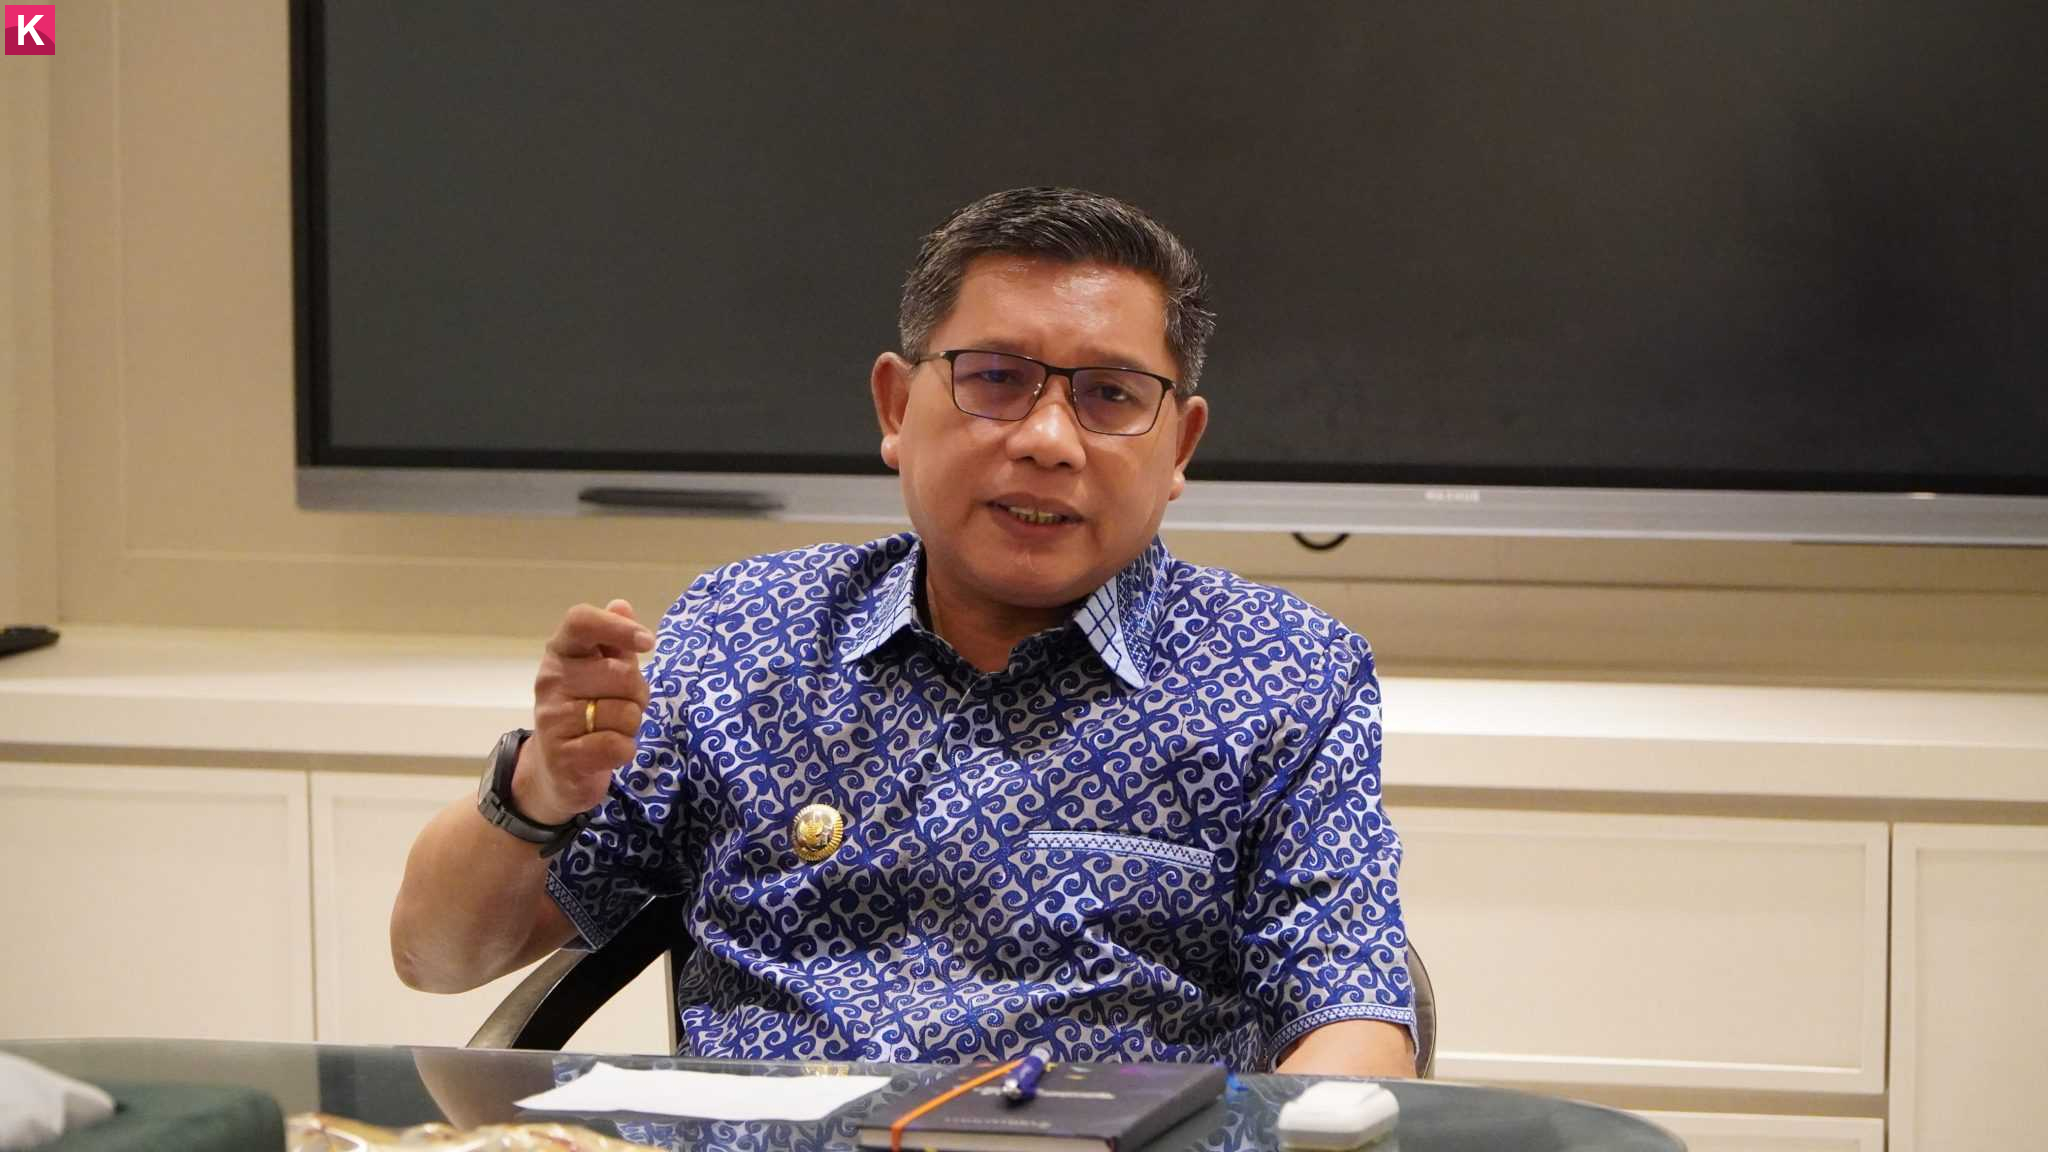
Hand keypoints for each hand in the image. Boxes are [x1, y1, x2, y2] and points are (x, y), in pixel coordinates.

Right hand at [513, 598, 654, 825]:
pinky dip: (625, 751)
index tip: (647, 642)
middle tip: (623, 705)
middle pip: (622, 674)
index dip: (618, 627)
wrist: (554, 772)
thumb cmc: (586, 711)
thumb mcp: (600, 673)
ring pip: (625, 713)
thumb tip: (621, 604)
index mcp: (560, 653)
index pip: (581, 621)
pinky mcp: (563, 756)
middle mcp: (550, 681)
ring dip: (631, 725)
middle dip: (638, 694)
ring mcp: (553, 719)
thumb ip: (613, 641)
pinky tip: (608, 751)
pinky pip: (618, 745)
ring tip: (611, 729)